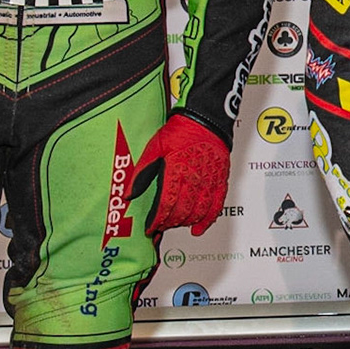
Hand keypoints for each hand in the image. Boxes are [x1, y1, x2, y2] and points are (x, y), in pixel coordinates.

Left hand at [134, 114, 231, 236]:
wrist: (206, 120)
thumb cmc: (180, 131)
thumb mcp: (154, 147)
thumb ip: (142, 172)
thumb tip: (129, 193)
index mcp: (176, 171)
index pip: (166, 204)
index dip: (157, 220)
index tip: (150, 228)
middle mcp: (194, 179)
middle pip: (182, 211)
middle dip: (169, 223)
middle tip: (161, 226)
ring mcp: (209, 182)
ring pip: (198, 212)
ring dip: (186, 222)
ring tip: (176, 225)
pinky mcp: (220, 181)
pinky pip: (216, 206)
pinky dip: (208, 220)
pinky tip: (199, 228)